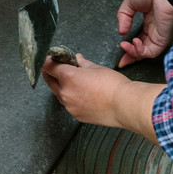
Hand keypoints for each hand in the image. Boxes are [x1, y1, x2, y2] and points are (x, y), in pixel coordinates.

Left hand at [42, 54, 164, 143]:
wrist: (124, 105)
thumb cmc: (113, 84)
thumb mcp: (96, 68)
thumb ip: (83, 64)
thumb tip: (77, 59)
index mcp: (68, 76)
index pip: (48, 66)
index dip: (48, 61)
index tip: (52, 58)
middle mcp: (65, 92)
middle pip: (49, 81)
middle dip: (51, 73)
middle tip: (57, 68)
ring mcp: (69, 106)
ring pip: (59, 93)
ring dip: (61, 86)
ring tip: (73, 82)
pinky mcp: (76, 115)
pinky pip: (68, 104)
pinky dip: (71, 98)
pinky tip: (82, 94)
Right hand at [117, 0, 172, 67]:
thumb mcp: (130, 1)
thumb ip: (123, 17)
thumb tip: (121, 32)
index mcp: (150, 20)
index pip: (140, 38)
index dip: (130, 46)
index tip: (121, 48)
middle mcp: (155, 29)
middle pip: (142, 49)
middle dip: (131, 56)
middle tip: (121, 60)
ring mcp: (159, 35)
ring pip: (146, 52)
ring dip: (133, 52)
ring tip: (125, 45)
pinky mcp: (163, 38)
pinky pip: (151, 52)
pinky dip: (140, 51)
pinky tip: (135, 42)